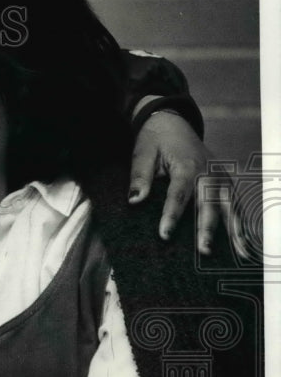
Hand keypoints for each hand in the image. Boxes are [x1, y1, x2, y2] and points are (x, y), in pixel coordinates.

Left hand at [128, 111, 249, 257]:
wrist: (172, 123)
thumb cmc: (155, 140)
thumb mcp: (142, 153)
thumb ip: (139, 177)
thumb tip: (134, 201)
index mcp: (186, 165)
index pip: (179, 195)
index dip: (171, 216)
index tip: (164, 235)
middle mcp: (209, 172)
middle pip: (209, 203)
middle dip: (207, 229)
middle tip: (204, 251)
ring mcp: (221, 176)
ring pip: (230, 206)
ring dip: (234, 230)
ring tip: (238, 253)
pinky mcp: (225, 181)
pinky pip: (235, 204)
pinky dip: (240, 222)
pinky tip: (242, 243)